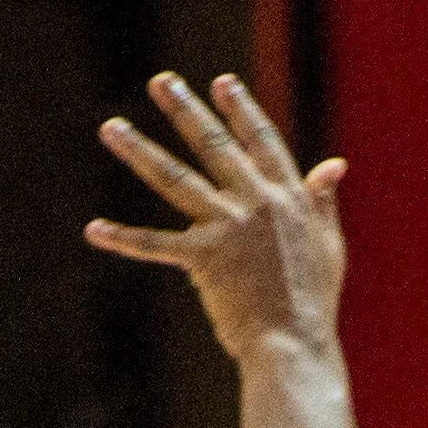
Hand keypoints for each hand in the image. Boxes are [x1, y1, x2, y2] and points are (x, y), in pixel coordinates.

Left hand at [86, 72, 350, 364]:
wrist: (294, 345)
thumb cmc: (313, 303)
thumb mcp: (329, 245)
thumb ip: (323, 202)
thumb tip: (332, 165)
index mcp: (287, 197)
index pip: (261, 142)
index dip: (241, 111)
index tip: (221, 83)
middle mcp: (255, 203)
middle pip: (213, 146)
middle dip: (184, 110)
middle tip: (160, 81)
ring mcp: (227, 228)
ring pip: (175, 179)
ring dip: (139, 150)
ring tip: (111, 127)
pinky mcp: (202, 259)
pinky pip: (155, 245)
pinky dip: (124, 239)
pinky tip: (94, 230)